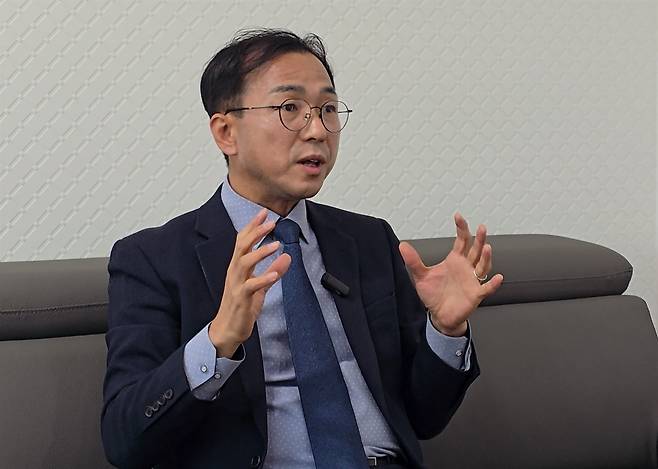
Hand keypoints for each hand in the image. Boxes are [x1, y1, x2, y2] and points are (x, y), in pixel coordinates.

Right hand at [209, 209, 290, 356]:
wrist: (227, 329)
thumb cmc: (241, 306)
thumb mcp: (260, 286)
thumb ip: (273, 270)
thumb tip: (287, 257)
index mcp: (237, 267)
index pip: (243, 240)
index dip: (253, 226)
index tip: (264, 212)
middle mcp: (234, 272)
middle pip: (242, 246)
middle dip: (256, 232)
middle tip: (271, 221)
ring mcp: (236, 285)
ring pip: (244, 263)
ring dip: (260, 252)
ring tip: (276, 245)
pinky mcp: (241, 299)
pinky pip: (251, 286)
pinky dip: (263, 279)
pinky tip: (274, 274)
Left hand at [399, 212, 503, 336]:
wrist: (440, 315)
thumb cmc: (434, 295)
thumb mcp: (421, 276)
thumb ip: (413, 261)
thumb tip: (402, 245)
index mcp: (455, 260)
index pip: (461, 241)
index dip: (461, 228)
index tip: (458, 216)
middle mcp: (466, 268)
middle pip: (475, 250)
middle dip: (479, 239)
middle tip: (481, 227)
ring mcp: (472, 280)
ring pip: (482, 266)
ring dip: (485, 257)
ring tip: (487, 247)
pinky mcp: (475, 295)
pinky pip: (486, 288)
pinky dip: (492, 283)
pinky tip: (498, 277)